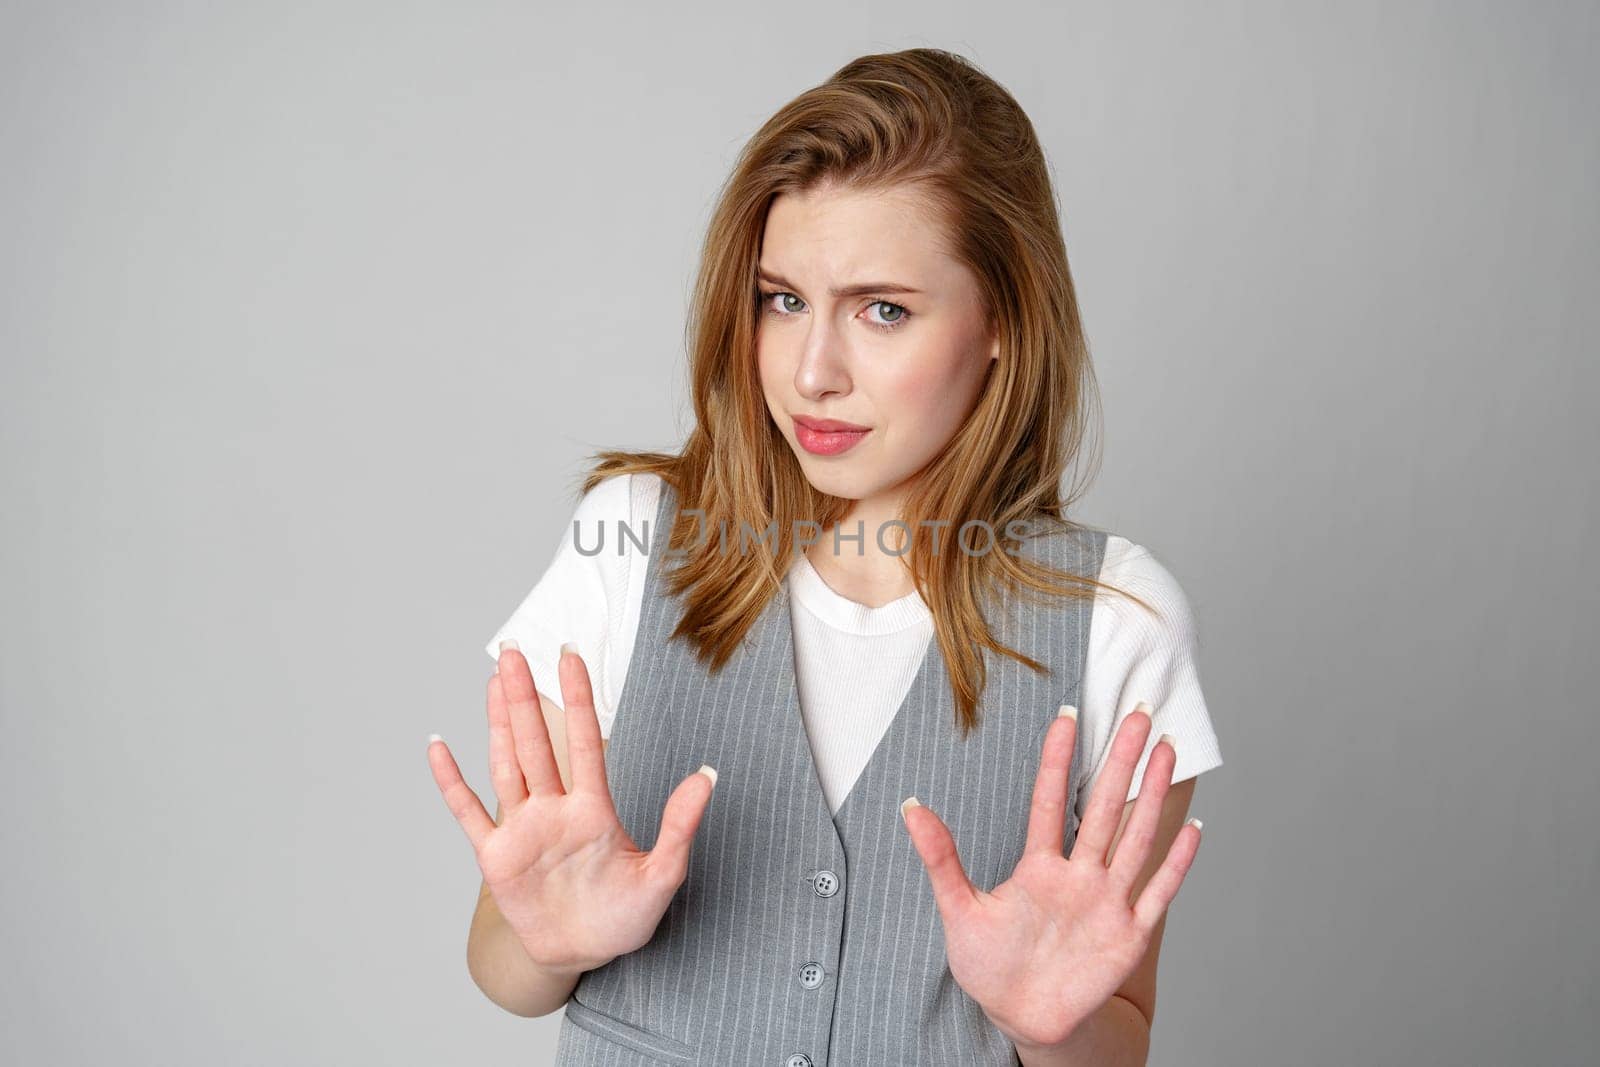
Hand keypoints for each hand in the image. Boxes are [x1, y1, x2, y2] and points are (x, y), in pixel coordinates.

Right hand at [427, 642, 718, 974]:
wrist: (584, 955)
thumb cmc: (625, 916)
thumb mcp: (663, 874)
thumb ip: (680, 825)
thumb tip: (708, 774)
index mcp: (594, 808)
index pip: (586, 741)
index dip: (578, 698)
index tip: (570, 655)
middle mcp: (555, 809)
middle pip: (538, 742)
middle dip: (526, 697)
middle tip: (515, 650)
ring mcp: (524, 829)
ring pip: (507, 765)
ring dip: (498, 724)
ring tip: (492, 680)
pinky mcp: (496, 856)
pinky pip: (470, 813)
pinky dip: (452, 782)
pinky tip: (438, 747)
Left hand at [900, 704, 1201, 1048]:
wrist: (1020, 1017)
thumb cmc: (989, 964)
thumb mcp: (958, 909)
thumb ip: (940, 858)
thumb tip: (910, 806)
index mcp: (1038, 866)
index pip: (1049, 801)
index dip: (1056, 759)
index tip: (1065, 714)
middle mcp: (1078, 876)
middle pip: (1102, 807)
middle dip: (1121, 760)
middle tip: (1138, 712)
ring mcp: (1106, 903)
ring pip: (1134, 839)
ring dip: (1152, 796)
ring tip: (1166, 750)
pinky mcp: (1128, 936)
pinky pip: (1158, 895)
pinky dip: (1176, 865)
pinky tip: (1193, 830)